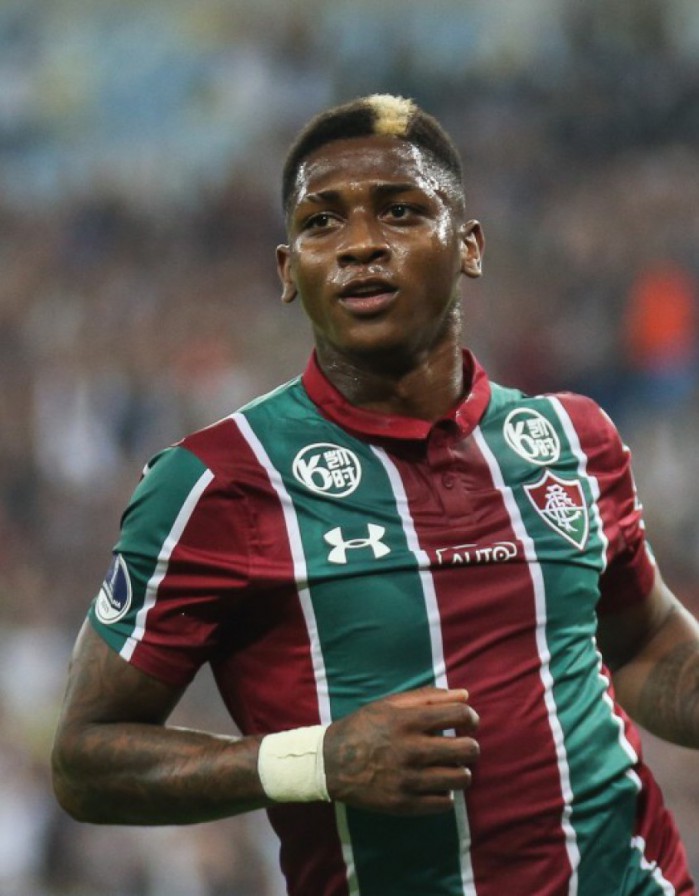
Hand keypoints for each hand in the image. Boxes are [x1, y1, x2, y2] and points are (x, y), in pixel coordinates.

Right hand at [323, 687, 478, 814]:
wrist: (330, 763)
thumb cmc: (363, 727)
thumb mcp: (390, 704)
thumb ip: (428, 697)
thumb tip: (464, 695)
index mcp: (409, 721)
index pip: (460, 715)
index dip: (471, 718)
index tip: (468, 723)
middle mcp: (412, 750)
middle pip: (468, 750)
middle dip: (470, 746)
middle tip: (460, 746)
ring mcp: (410, 780)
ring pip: (461, 778)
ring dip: (460, 770)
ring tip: (448, 766)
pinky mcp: (405, 804)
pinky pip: (445, 802)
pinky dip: (445, 793)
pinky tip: (433, 783)